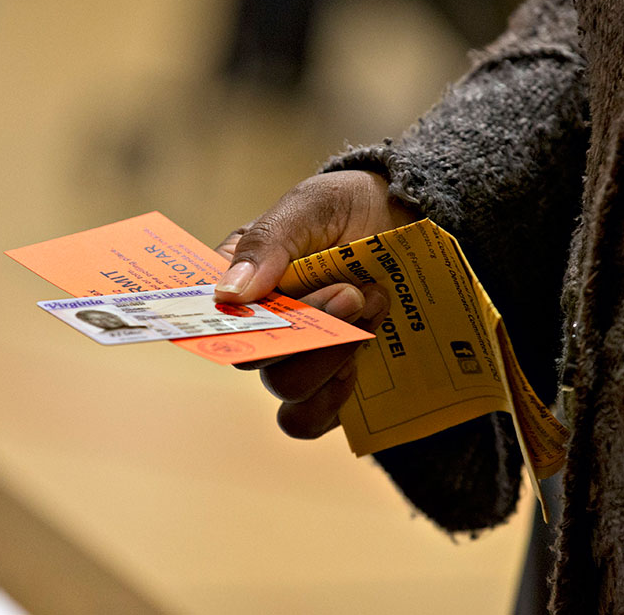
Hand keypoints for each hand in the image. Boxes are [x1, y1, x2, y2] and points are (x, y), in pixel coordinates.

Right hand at [215, 170, 419, 437]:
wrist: (414, 227)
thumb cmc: (354, 209)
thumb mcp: (314, 205)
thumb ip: (270, 240)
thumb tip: (228, 294)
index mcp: (242, 278)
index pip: (209, 310)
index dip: (221, 316)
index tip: (259, 303)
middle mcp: (263, 324)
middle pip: (251, 357)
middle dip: (304, 330)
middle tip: (349, 291)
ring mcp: (296, 358)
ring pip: (285, 388)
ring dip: (329, 356)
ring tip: (372, 304)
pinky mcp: (329, 387)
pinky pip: (312, 419)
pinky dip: (334, 397)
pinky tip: (362, 360)